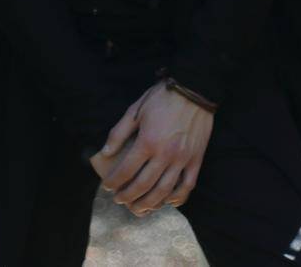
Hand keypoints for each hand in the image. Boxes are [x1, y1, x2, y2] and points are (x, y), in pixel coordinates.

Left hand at [91, 82, 212, 215]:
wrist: (194, 90)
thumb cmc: (162, 98)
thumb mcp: (135, 110)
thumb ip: (118, 133)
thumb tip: (104, 153)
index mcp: (147, 141)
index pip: (126, 170)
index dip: (114, 182)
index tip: (107, 187)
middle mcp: (165, 155)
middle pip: (143, 185)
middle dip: (128, 196)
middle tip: (118, 200)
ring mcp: (182, 159)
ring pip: (164, 191)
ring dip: (149, 204)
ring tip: (138, 208)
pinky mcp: (196, 160)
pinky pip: (187, 186)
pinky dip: (178, 198)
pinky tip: (168, 202)